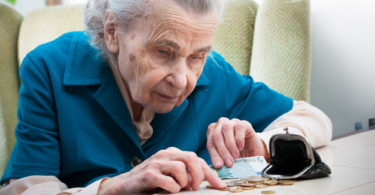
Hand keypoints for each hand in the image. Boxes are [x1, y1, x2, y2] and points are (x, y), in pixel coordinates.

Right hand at [98, 147, 225, 193]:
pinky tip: (170, 191)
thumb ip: (183, 174)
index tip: (220, 185)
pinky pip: (168, 181)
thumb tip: (202, 181)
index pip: (196, 158)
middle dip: (199, 174)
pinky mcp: (148, 174)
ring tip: (181, 189)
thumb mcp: (168, 175)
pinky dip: (173, 188)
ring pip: (180, 167)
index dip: (210, 173)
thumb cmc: (149, 182)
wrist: (123, 186)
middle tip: (196, 187)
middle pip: (191, 158)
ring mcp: (156, 163)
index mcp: (172, 154)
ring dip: (185, 182)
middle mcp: (165, 155)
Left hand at [207, 117, 268, 168]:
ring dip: (230, 145)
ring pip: (226, 129)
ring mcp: (232, 122)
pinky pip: (238, 128)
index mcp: (212, 132)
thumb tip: (217, 165)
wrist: (252, 151)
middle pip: (216, 135)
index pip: (210, 143)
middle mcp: (220, 124)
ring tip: (236, 156)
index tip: (219, 166)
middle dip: (222, 151)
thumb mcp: (226, 158)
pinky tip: (240, 147)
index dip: (214, 155)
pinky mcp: (243, 123)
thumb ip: (220, 159)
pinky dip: (239, 140)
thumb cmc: (237, 154)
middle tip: (229, 163)